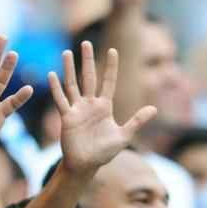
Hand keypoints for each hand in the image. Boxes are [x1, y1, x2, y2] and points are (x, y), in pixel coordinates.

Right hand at [50, 42, 155, 174]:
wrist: (86, 165)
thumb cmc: (104, 152)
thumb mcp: (124, 136)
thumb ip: (137, 121)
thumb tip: (154, 109)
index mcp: (104, 106)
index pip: (108, 82)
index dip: (111, 67)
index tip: (113, 50)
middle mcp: (90, 104)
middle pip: (88, 77)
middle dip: (86, 60)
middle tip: (85, 42)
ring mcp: (77, 110)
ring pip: (72, 85)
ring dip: (69, 69)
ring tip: (66, 53)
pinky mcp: (67, 118)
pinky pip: (61, 101)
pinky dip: (56, 88)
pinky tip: (52, 75)